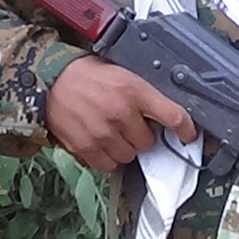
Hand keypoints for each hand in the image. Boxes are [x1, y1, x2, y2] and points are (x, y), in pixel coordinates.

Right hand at [45, 55, 198, 170]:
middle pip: (148, 142)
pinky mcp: (87, 147)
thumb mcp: (121, 73)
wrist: (50, 80)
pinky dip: (106, 156)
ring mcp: (104, 133)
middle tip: (127, 122)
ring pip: (129, 156)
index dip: (186, 130)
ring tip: (110, 129)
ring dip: (123, 147)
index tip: (189, 135)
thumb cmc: (86, 75)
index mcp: (134, 90)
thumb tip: (162, 114)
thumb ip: (141, 94)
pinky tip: (98, 140)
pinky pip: (108, 165)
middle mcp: (122, 113)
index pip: (173, 115)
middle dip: (140, 134)